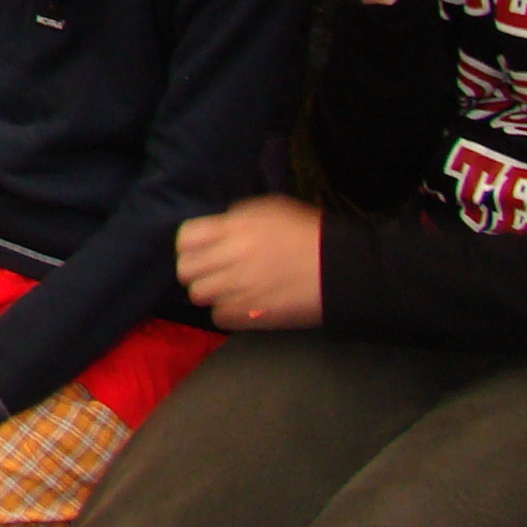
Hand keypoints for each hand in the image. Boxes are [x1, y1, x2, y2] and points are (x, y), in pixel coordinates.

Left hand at [176, 196, 325, 328]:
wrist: (340, 268)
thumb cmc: (308, 233)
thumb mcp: (270, 209)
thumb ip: (237, 217)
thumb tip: (217, 227)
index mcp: (235, 228)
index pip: (186, 238)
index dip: (189, 244)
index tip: (199, 248)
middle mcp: (232, 258)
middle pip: (186, 269)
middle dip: (194, 269)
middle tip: (210, 270)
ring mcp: (241, 289)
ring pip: (199, 295)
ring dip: (209, 291)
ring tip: (226, 287)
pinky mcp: (254, 315)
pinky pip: (218, 317)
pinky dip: (225, 311)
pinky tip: (239, 304)